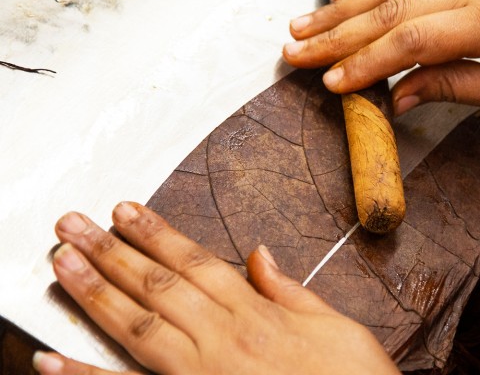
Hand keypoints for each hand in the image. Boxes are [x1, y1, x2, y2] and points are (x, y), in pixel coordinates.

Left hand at [34, 202, 398, 374]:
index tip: (126, 211)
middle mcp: (224, 341)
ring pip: (139, 327)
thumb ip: (293, 292)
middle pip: (159, 286)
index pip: (197, 263)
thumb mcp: (339, 328)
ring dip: (96, 294)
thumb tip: (261, 256)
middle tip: (72, 225)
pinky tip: (50, 362)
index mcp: (258, 317)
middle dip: (112, 252)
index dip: (157, 235)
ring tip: (62, 265)